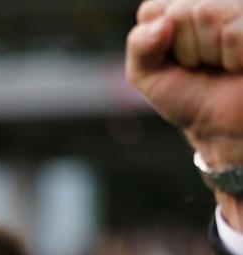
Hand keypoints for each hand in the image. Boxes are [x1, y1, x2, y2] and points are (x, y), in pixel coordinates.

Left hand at [126, 0, 242, 165]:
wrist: (221, 124)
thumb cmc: (186, 95)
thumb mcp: (147, 75)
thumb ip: (139, 45)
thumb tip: (164, 23)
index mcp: (175, 7)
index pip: (152, 11)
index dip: (156, 45)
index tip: (173, 62)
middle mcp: (206, 0)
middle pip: (180, 11)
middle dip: (185, 50)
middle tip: (199, 65)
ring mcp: (234, 7)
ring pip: (207, 14)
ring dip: (209, 52)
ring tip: (219, 63)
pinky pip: (233, 33)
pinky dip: (232, 58)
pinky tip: (238, 63)